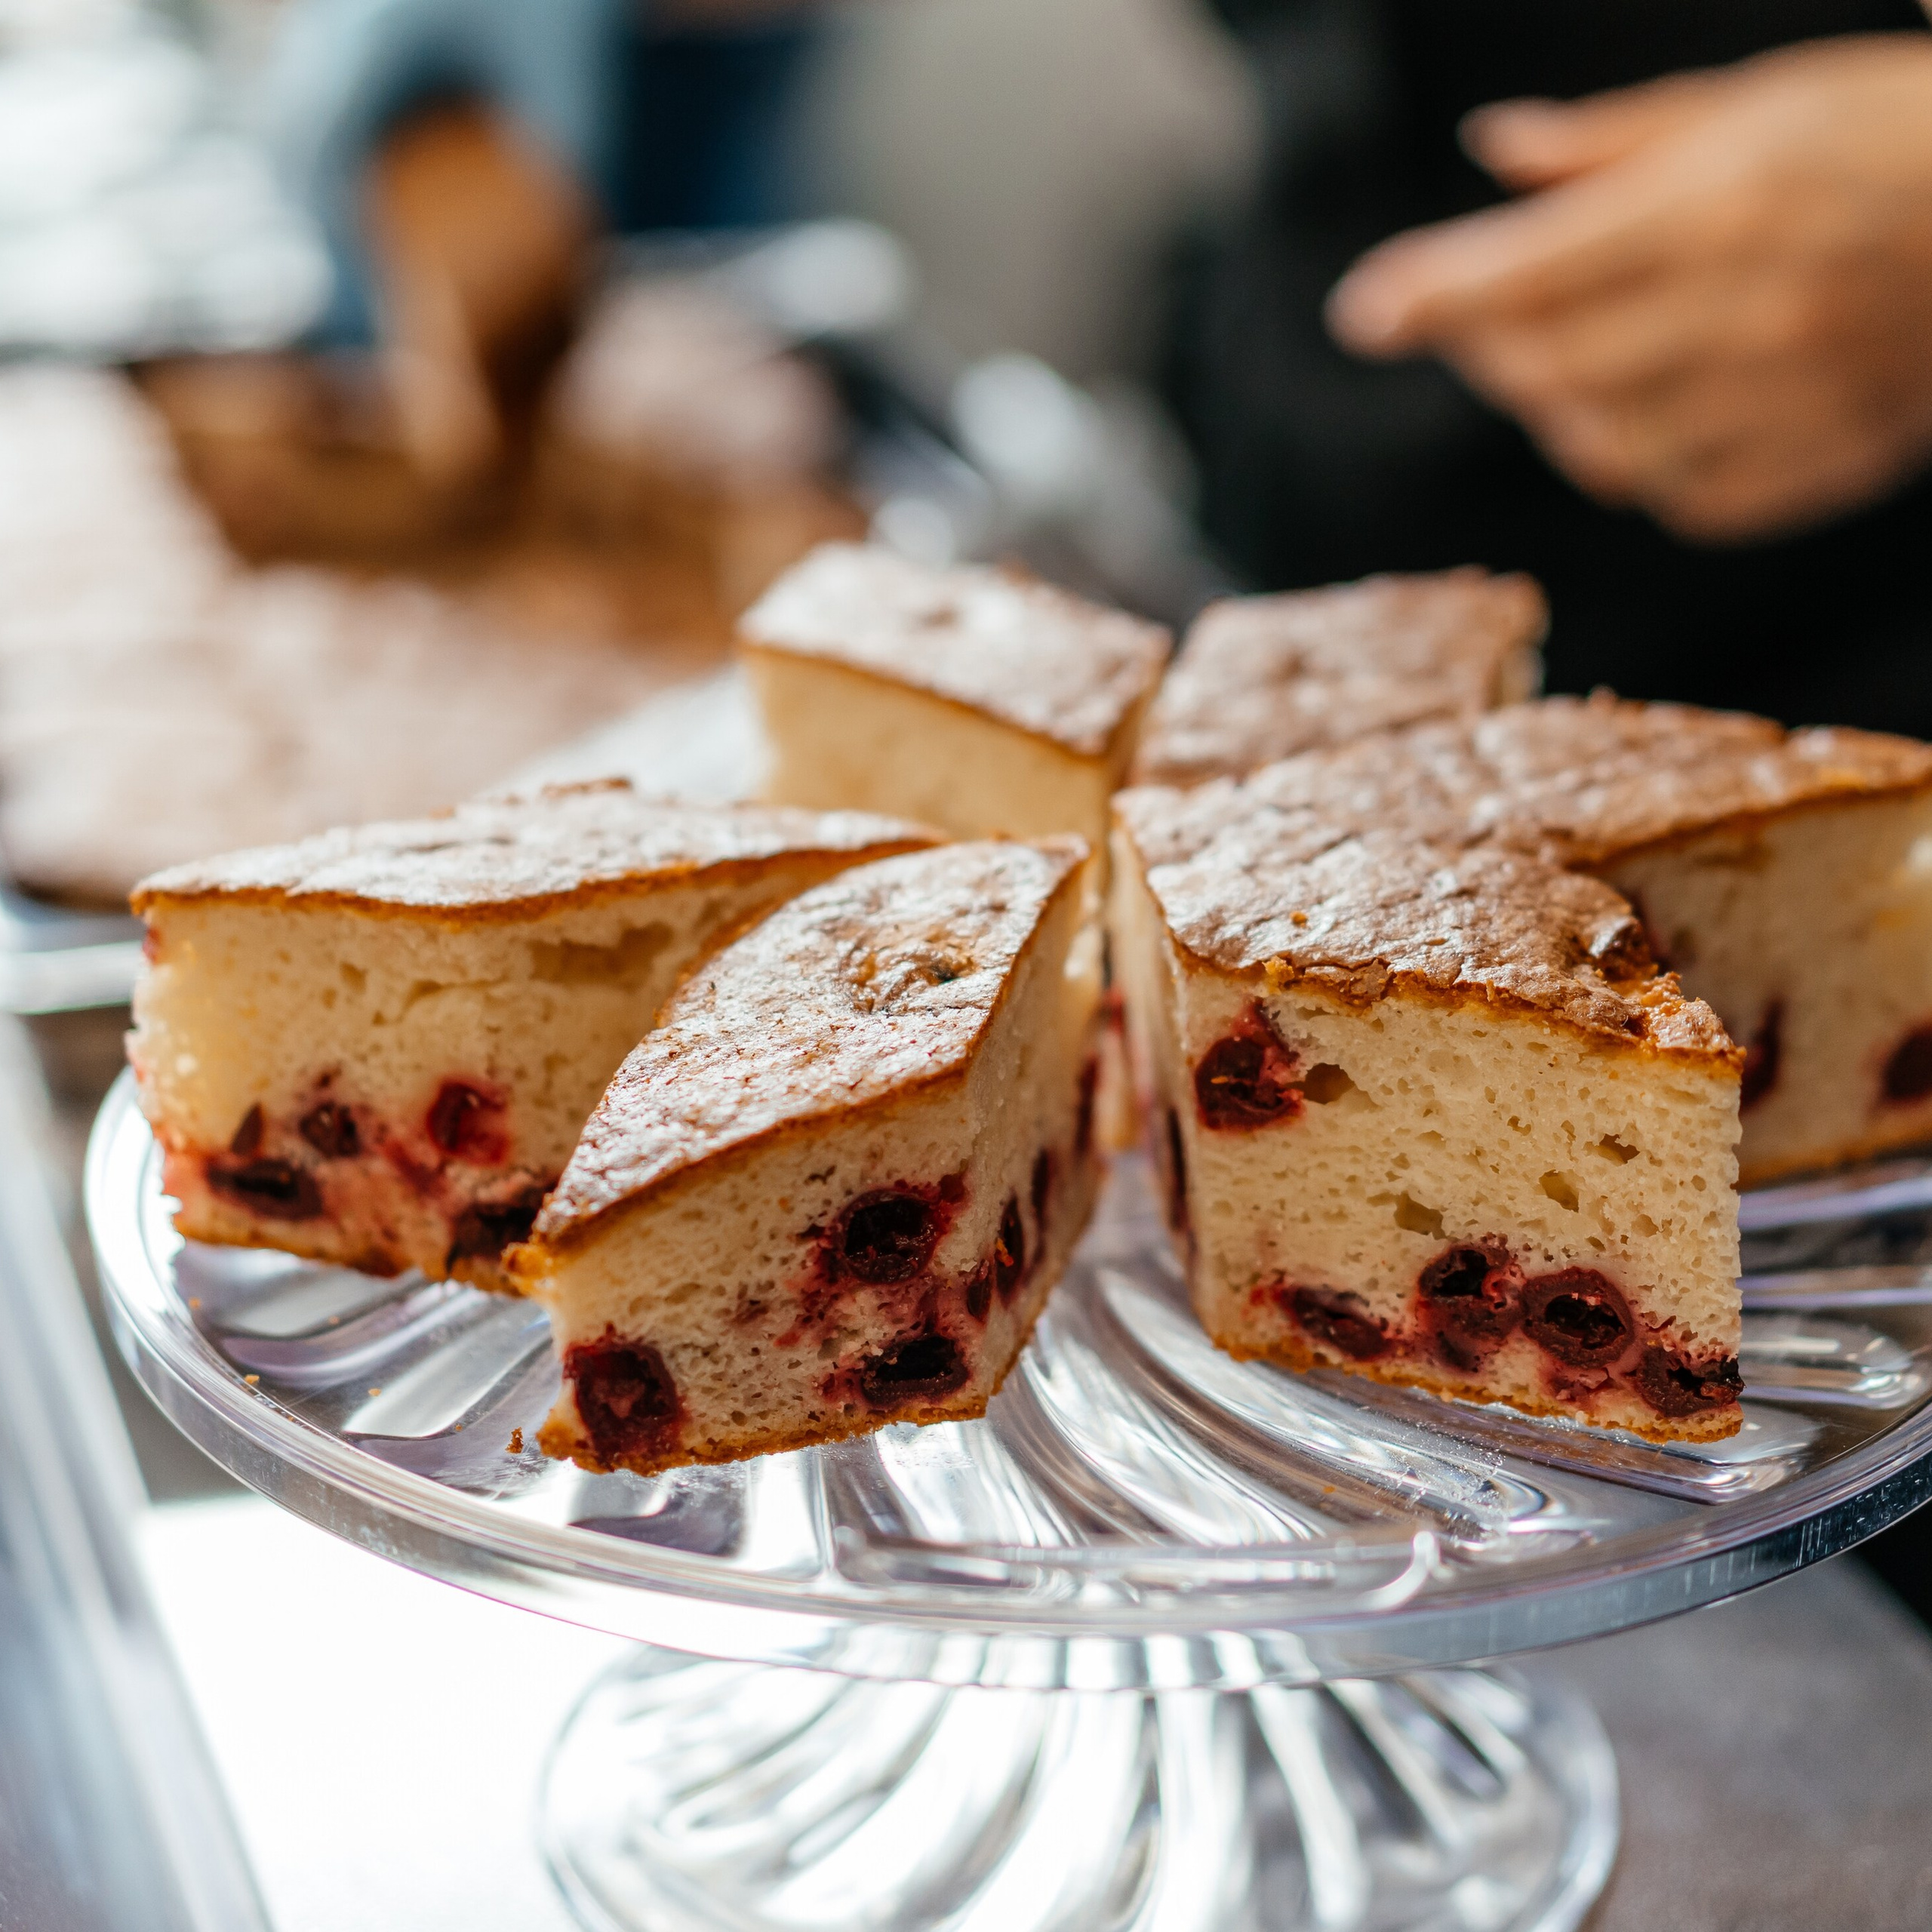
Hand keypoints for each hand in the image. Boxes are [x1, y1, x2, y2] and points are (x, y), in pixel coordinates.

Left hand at [1327, 36, 1931, 542]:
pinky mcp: (1805, 468)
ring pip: (1598, 447)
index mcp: (1724, 203)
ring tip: (1569, 358)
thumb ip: (1613, 145)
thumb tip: (1492, 151)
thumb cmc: (1893, 141)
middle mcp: (1746, 309)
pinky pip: (1673, 495)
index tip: (1364, 312)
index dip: (1435, 294)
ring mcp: (1780, 400)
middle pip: (1548, 369)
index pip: (1534, 269)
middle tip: (1472, 319)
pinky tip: (1650, 410)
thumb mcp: (1759, 102)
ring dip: (1554, 410)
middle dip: (1486, 348)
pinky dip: (1636, 461)